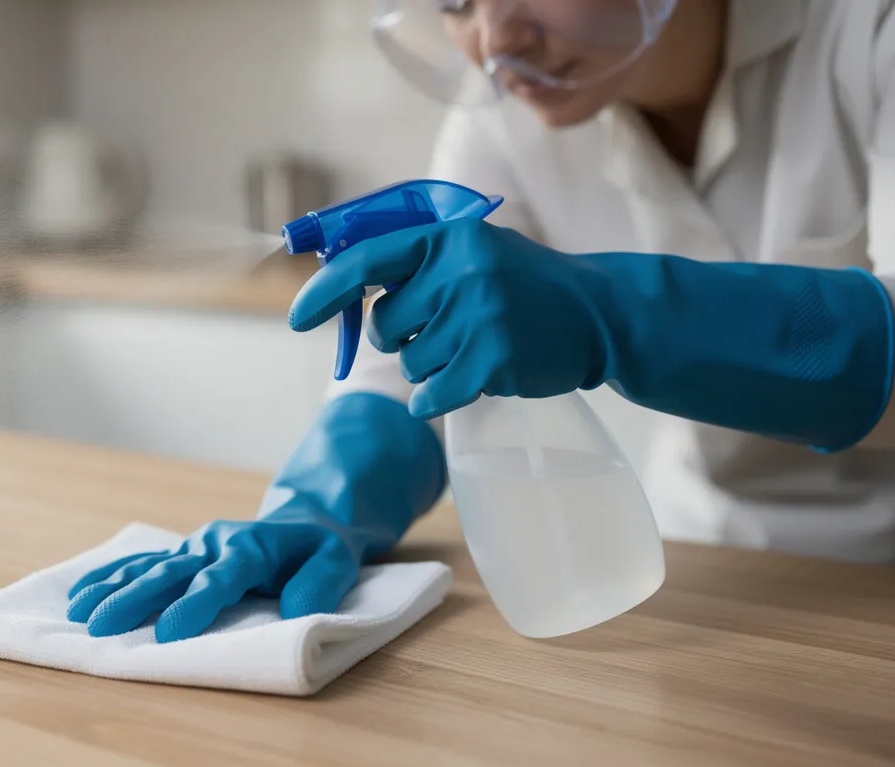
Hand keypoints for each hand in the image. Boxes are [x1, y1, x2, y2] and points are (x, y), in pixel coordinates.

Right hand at [66, 392, 445, 641]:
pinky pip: (142, 564)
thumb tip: (295, 610)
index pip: (218, 579)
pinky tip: (81, 593)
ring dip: (113, 589)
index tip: (168, 633)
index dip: (193, 605)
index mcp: (250, 548)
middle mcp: (214, 543)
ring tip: (79, 612)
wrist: (307, 520)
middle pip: (170, 573)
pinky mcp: (184, 553)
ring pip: (148, 568)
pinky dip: (112, 577)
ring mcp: (194, 546)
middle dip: (134, 599)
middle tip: (102, 625)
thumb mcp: (337, 560)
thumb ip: (319, 584)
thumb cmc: (322, 548)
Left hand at [289, 218, 607, 419]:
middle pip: (384, 325)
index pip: (366, 262)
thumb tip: (338, 280)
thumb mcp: (471, 251)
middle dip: (402, 336)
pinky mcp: (494, 360)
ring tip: (474, 346)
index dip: (324, 291)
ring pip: (409, 363)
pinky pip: (432, 395)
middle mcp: (459, 272)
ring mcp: (478, 317)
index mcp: (448, 238)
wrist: (598, 313)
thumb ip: (413, 261)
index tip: (296, 319)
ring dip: (431, 366)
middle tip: (445, 329)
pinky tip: (463, 385)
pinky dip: (436, 399)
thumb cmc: (521, 283)